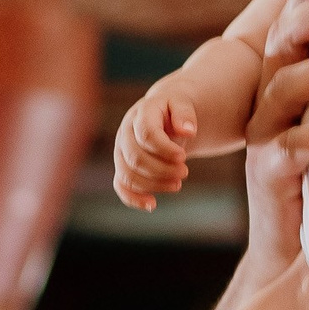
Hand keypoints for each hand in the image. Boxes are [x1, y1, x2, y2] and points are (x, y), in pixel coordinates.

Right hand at [114, 81, 198, 209]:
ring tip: (177, 184)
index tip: (183, 157)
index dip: (164, 149)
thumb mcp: (182, 104)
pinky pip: (120, 185)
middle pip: (136, 158)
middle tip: (185, 172)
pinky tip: (152, 204)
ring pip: (128, 175)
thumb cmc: (173, 110)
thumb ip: (185, 114)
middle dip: (162, 170)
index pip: (146, 134)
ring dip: (153, 185)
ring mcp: (121, 151)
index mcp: (141, 114)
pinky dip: (133, 198)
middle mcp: (126, 133)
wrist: (162, 114)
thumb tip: (188, 131)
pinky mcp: (123, 167)